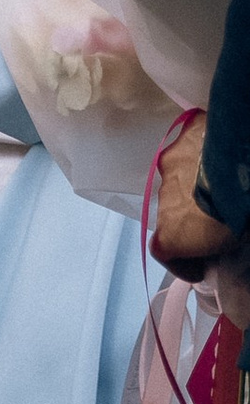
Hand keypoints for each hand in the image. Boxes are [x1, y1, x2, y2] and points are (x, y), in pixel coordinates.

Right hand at [152, 113, 239, 269]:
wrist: (244, 172)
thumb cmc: (238, 216)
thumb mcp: (231, 243)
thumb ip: (218, 248)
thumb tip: (224, 249)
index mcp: (171, 235)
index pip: (164, 251)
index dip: (182, 262)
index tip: (200, 268)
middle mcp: (163, 198)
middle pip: (172, 213)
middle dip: (189, 219)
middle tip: (217, 221)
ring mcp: (173, 165)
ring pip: (179, 179)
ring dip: (194, 186)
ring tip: (221, 186)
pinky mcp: (186, 134)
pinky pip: (191, 148)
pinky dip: (202, 155)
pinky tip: (222, 157)